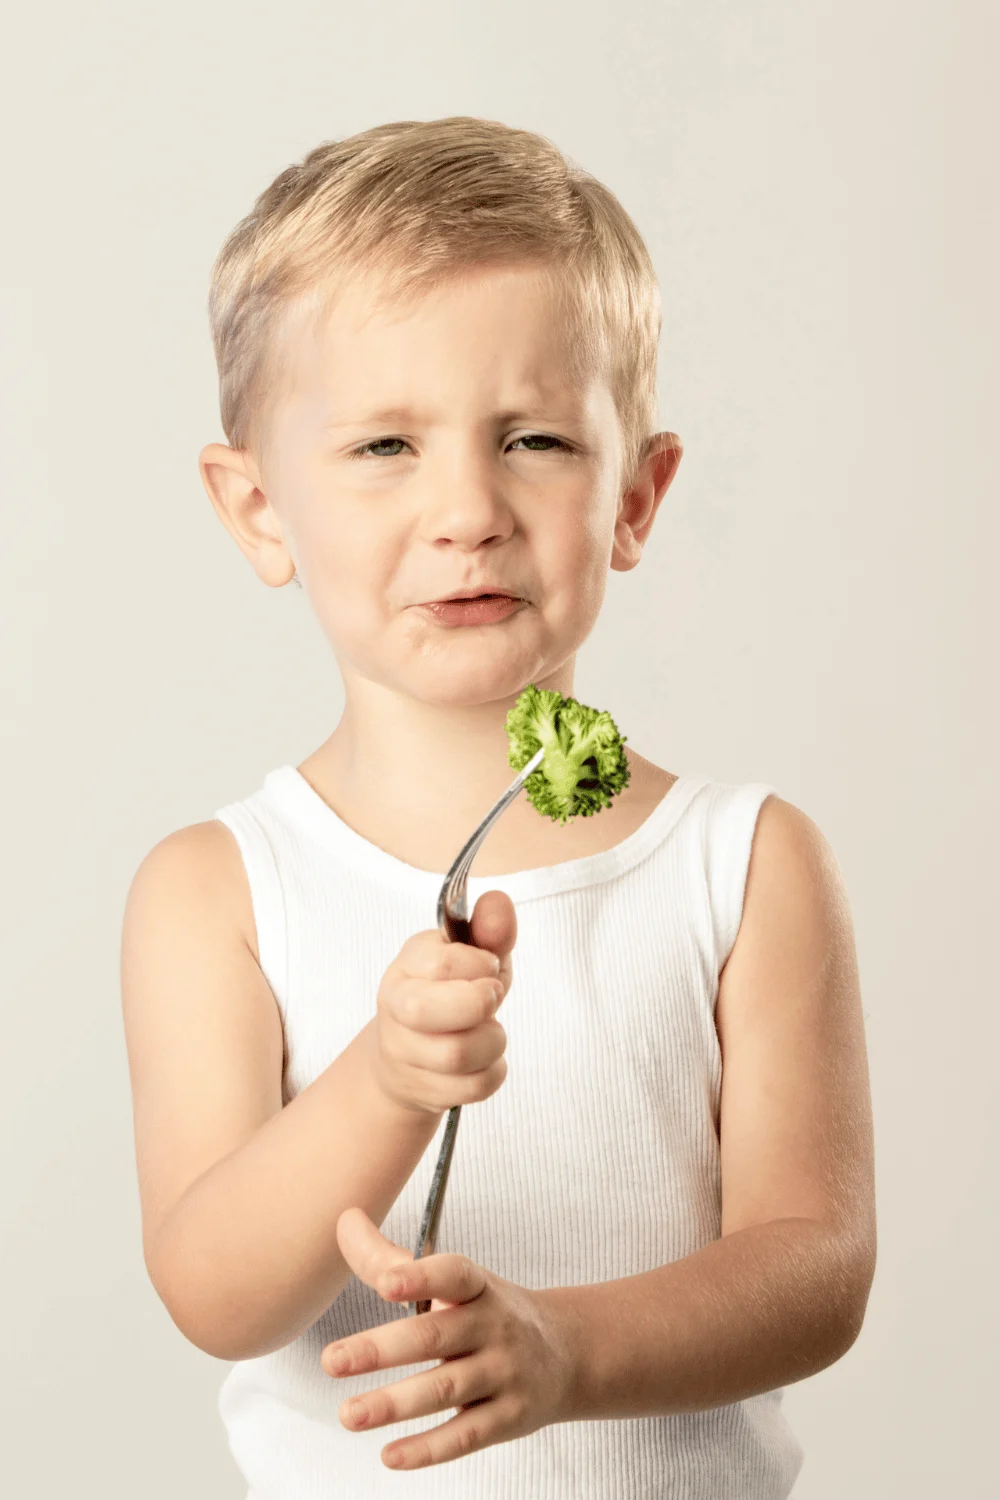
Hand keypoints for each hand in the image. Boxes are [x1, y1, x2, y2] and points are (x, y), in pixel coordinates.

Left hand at [321, 1206, 577, 1470]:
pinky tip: (390, 1455)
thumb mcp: (455, 1282)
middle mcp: (493, 1326)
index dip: (421, 1277)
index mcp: (478, 1287)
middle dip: (381, 1350)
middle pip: (435, 1337)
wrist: (566, 1353)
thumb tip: (346, 1222)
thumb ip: (393, 1260)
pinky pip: (466, 1435)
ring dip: (394, 1404)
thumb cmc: (489, 1312)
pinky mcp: (509, 1418)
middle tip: (331, 1360)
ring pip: (446, 1389)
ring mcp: (504, 1373)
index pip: (453, 1275)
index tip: (385, 1283)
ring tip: (349, 1414)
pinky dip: (428, 1448)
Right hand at [371, 889, 516, 1117]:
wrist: (410, 1057)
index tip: (488, 966)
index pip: (440, 962)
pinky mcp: (424, 1090)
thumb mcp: (473, 958)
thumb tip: (499, 902)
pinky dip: (493, 1072)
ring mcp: (405, 1053)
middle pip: (426, 1011)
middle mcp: (396, 1007)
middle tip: (492, 998)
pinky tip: (485, 1060)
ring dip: (492, 1041)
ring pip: (456, 1054)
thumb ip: (489, 931)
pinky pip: (473, 1087)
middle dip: (476, 1004)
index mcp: (406, 966)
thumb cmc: (450, 996)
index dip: (479, 964)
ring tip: (490, 1030)